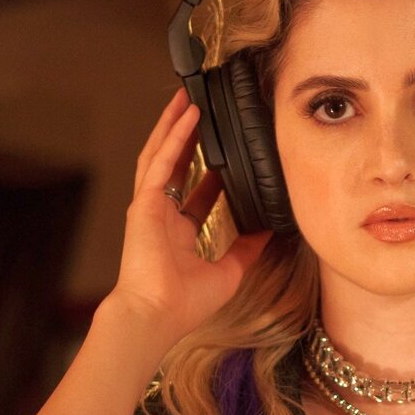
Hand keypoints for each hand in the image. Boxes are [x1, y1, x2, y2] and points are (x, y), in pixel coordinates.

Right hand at [108, 89, 270, 347]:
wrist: (157, 315)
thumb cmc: (186, 303)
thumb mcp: (230, 271)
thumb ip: (247, 249)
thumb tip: (270, 231)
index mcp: (179, 233)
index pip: (197, 192)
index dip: (212, 171)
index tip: (229, 153)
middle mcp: (163, 216)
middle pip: (176, 165)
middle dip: (189, 137)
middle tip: (204, 111)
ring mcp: (151, 207)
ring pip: (162, 155)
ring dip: (175, 126)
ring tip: (189, 99)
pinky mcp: (144, 203)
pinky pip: (161, 162)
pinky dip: (175, 138)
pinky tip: (187, 115)